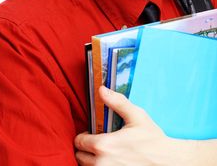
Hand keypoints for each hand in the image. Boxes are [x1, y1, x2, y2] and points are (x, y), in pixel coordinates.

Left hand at [74, 86, 192, 165]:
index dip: (84, 136)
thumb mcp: (137, 116)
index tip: (92, 134)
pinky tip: (111, 161)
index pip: (79, 141)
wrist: (168, 162)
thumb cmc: (153, 140)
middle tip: (98, 144)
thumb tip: (101, 89)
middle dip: (86, 149)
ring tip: (105, 154)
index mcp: (104, 145)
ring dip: (92, 160)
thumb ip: (117, 102)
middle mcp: (102, 163)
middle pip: (80, 156)